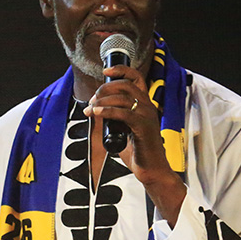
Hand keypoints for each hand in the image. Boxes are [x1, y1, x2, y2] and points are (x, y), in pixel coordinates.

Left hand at [84, 65, 185, 224]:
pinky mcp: (143, 127)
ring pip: (122, 97)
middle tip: (92, 100)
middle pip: (125, 84)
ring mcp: (147, 116)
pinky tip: (96, 114)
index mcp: (144, 104)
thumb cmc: (137, 150)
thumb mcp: (122, 128)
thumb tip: (94, 109)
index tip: (105, 71)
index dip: (121, 70)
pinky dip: (106, 111)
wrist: (150, 169)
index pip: (136, 78)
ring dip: (101, 101)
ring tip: (90, 110)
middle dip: (104, 89)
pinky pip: (123, 113)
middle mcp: (147, 106)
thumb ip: (112, 117)